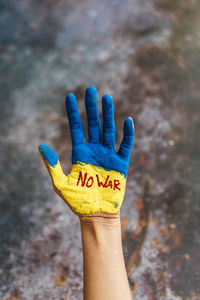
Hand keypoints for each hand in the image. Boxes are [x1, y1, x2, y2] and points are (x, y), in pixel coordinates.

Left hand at [39, 86, 133, 218]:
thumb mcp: (60, 183)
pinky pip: (125, 145)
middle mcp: (94, 150)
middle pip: (93, 124)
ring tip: (107, 97)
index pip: (76, 127)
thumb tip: (40, 146)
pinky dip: (127, 134)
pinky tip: (127, 120)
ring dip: (108, 114)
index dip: (72, 112)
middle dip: (91, 107)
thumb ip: (52, 164)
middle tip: (90, 89)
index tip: (70, 96)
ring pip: (108, 130)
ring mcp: (108, 155)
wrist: (96, 214)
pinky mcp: (121, 163)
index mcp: (80, 153)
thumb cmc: (78, 201)